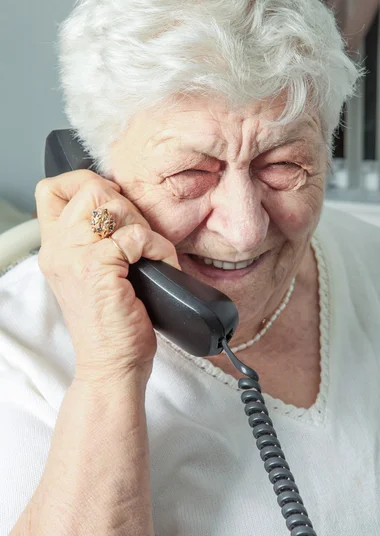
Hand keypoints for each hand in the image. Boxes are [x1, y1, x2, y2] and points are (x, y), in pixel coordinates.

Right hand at [35, 169, 179, 384]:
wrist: (113, 365)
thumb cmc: (112, 323)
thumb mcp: (93, 275)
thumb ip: (95, 240)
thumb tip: (122, 206)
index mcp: (55, 248)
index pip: (52, 189)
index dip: (85, 182)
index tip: (113, 204)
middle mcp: (58, 248)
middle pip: (90, 188)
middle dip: (125, 205)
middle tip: (138, 236)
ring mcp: (74, 257)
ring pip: (114, 206)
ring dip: (143, 226)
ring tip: (149, 253)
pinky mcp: (97, 268)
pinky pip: (136, 235)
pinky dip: (158, 247)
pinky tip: (160, 265)